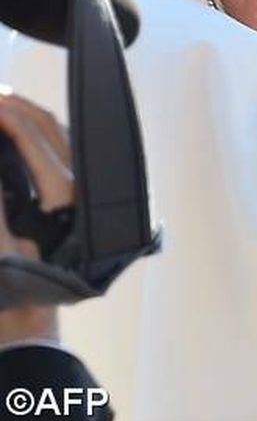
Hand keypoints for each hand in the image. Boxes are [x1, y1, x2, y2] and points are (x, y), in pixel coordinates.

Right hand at [0, 90, 73, 343]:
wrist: (35, 313)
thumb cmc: (17, 280)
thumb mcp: (1, 241)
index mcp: (66, 192)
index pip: (34, 136)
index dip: (6, 114)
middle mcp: (83, 184)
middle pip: (50, 128)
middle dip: (17, 107)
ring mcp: (84, 186)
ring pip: (58, 135)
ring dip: (27, 116)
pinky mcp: (79, 193)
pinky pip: (61, 149)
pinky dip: (36, 132)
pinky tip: (16, 128)